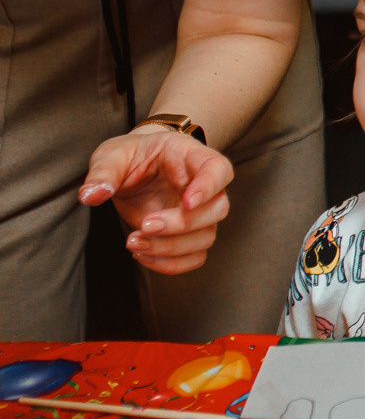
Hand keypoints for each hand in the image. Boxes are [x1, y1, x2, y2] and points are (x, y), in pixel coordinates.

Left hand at [79, 128, 234, 275]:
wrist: (136, 168)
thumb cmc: (132, 156)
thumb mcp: (113, 155)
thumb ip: (103, 172)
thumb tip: (91, 195)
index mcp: (192, 158)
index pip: (218, 170)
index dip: (209, 187)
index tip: (187, 202)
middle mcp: (206, 188)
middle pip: (216, 209)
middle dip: (181, 225)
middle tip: (144, 224)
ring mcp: (201, 214)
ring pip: (205, 238)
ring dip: (171, 248)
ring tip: (133, 242)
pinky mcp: (189, 235)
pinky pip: (194, 258)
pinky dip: (170, 264)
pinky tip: (142, 255)